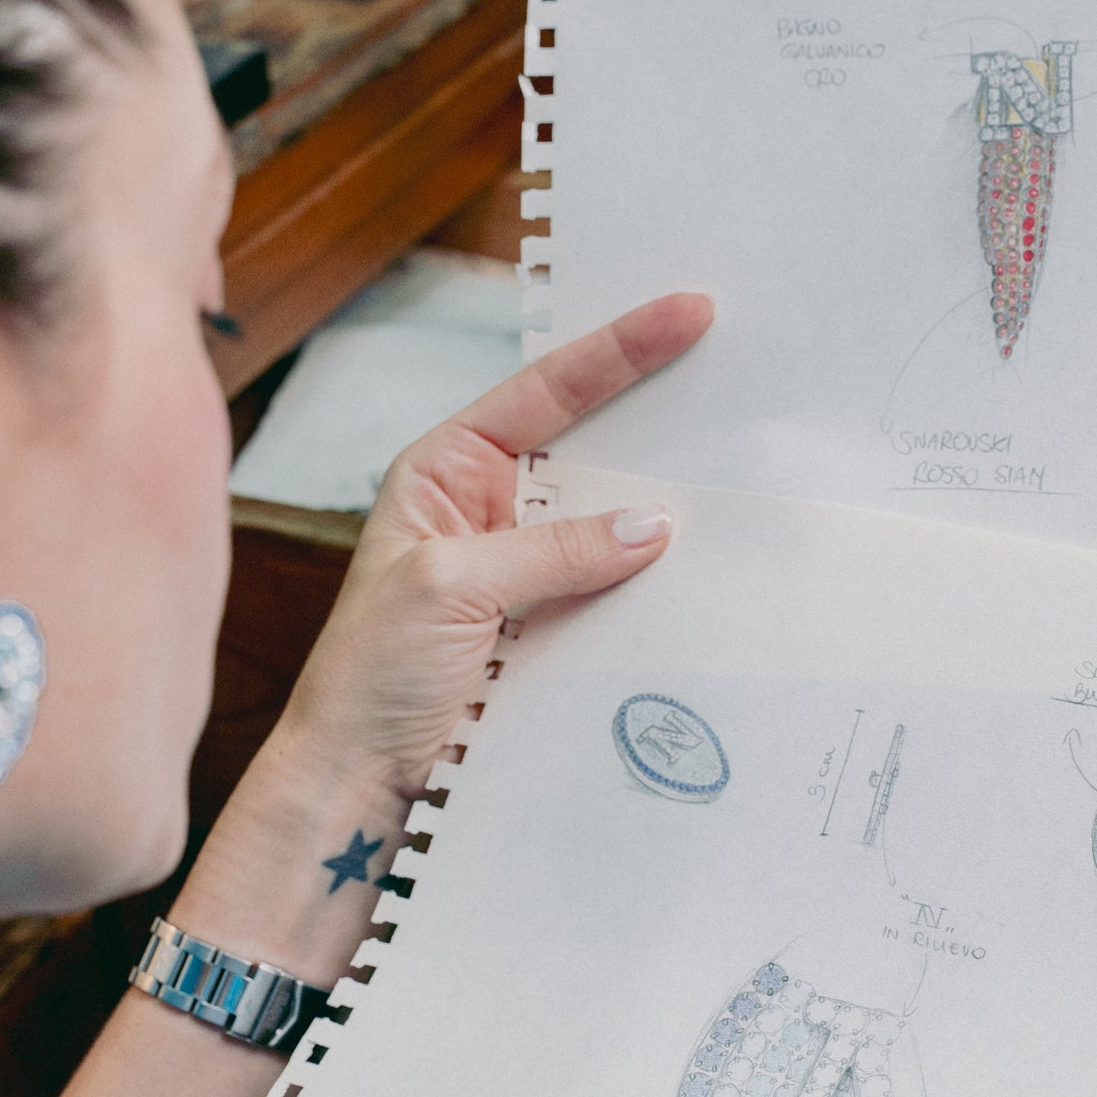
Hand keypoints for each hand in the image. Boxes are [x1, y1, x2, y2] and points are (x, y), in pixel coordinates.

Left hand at [276, 290, 711, 796]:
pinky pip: (620, 595)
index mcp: (446, 472)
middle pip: (592, 450)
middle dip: (659, 420)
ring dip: (668, 513)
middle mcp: (491, 512)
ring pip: (615, 526)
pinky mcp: (555, 634)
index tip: (689, 313)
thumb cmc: (368, 676)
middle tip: (736, 376)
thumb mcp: (450, 589)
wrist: (357, 784)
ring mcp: (528, 574)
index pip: (545, 392)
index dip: (619, 349)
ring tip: (740, 475)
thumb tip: (654, 525)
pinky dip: (659, 587)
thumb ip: (552, 551)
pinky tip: (707, 573)